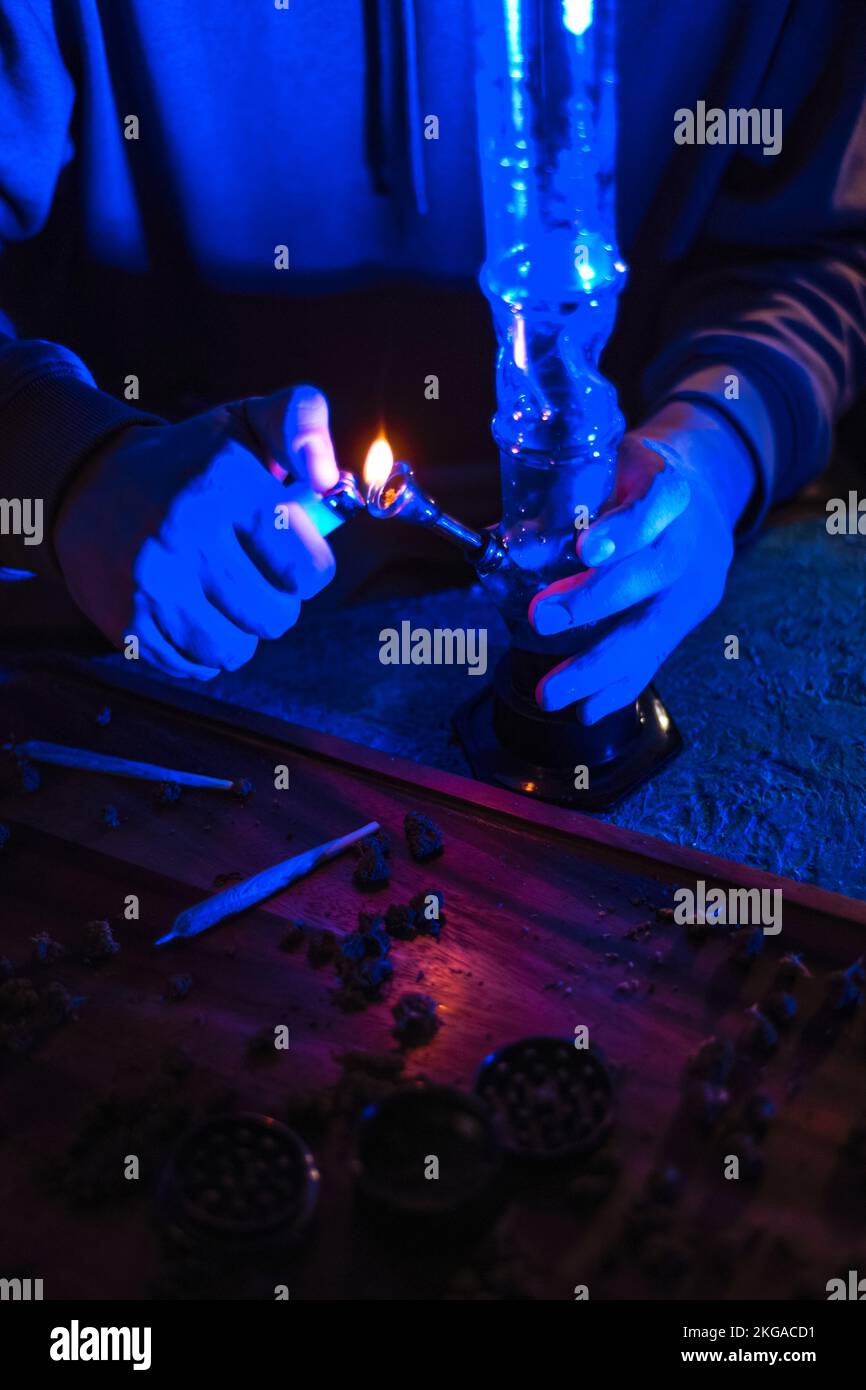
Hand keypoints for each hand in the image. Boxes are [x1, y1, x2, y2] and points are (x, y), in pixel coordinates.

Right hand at [54, 385, 338, 678]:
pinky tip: (191, 612)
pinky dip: (201, 650)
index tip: (290, 552)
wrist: (89, 487)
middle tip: (256, 576)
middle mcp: (184, 533)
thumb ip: (304, 423)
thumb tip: (328, 477)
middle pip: (275, 618)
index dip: (310, 568)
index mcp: (224, 484)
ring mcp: (151, 583)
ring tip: (225, 596)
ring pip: (235, 650)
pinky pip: (193, 666)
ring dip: (240, 631)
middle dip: (277, 602)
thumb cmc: (190, 462)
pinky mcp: (128, 621)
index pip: (308, 570)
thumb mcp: (247, 422)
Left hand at [528, 401, 755, 722]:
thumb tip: (492, 542)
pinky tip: (586, 711)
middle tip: (543, 619)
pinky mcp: (689, 620)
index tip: (585, 549)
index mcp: (669, 488)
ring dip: (598, 666)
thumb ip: (560, 502)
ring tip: (551, 693)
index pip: (654, 504)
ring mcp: (695, 584)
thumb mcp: (606, 468)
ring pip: (654, 630)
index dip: (624, 529)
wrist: (704, 495)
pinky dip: (618, 688)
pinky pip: (655, 658)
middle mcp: (690, 538)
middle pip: (655, 572)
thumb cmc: (633, 482)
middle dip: (595, 600)